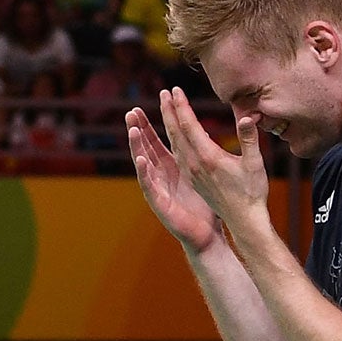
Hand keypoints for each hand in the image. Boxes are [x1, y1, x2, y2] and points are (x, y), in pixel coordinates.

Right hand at [126, 104, 219, 250]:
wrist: (206, 236)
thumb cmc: (207, 207)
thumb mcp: (207, 175)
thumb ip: (205, 153)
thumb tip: (208, 133)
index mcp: (173, 167)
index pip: (160, 139)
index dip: (154, 122)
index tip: (150, 104)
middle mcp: (162, 175)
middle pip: (146, 148)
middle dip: (138, 129)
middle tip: (132, 111)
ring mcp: (158, 189)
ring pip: (143, 164)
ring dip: (137, 147)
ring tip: (132, 130)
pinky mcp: (159, 204)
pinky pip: (149, 186)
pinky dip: (144, 173)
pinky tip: (141, 160)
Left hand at [156, 86, 268, 230]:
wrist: (243, 220)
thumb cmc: (252, 192)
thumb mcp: (254, 163)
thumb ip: (250, 138)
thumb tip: (248, 116)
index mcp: (207, 157)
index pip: (189, 126)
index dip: (181, 106)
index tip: (175, 90)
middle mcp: (194, 164)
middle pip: (176, 132)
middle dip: (169, 111)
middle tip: (164, 92)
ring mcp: (191, 172)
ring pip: (174, 143)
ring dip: (168, 124)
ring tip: (165, 108)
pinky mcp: (192, 178)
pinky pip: (177, 154)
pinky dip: (173, 139)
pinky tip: (175, 133)